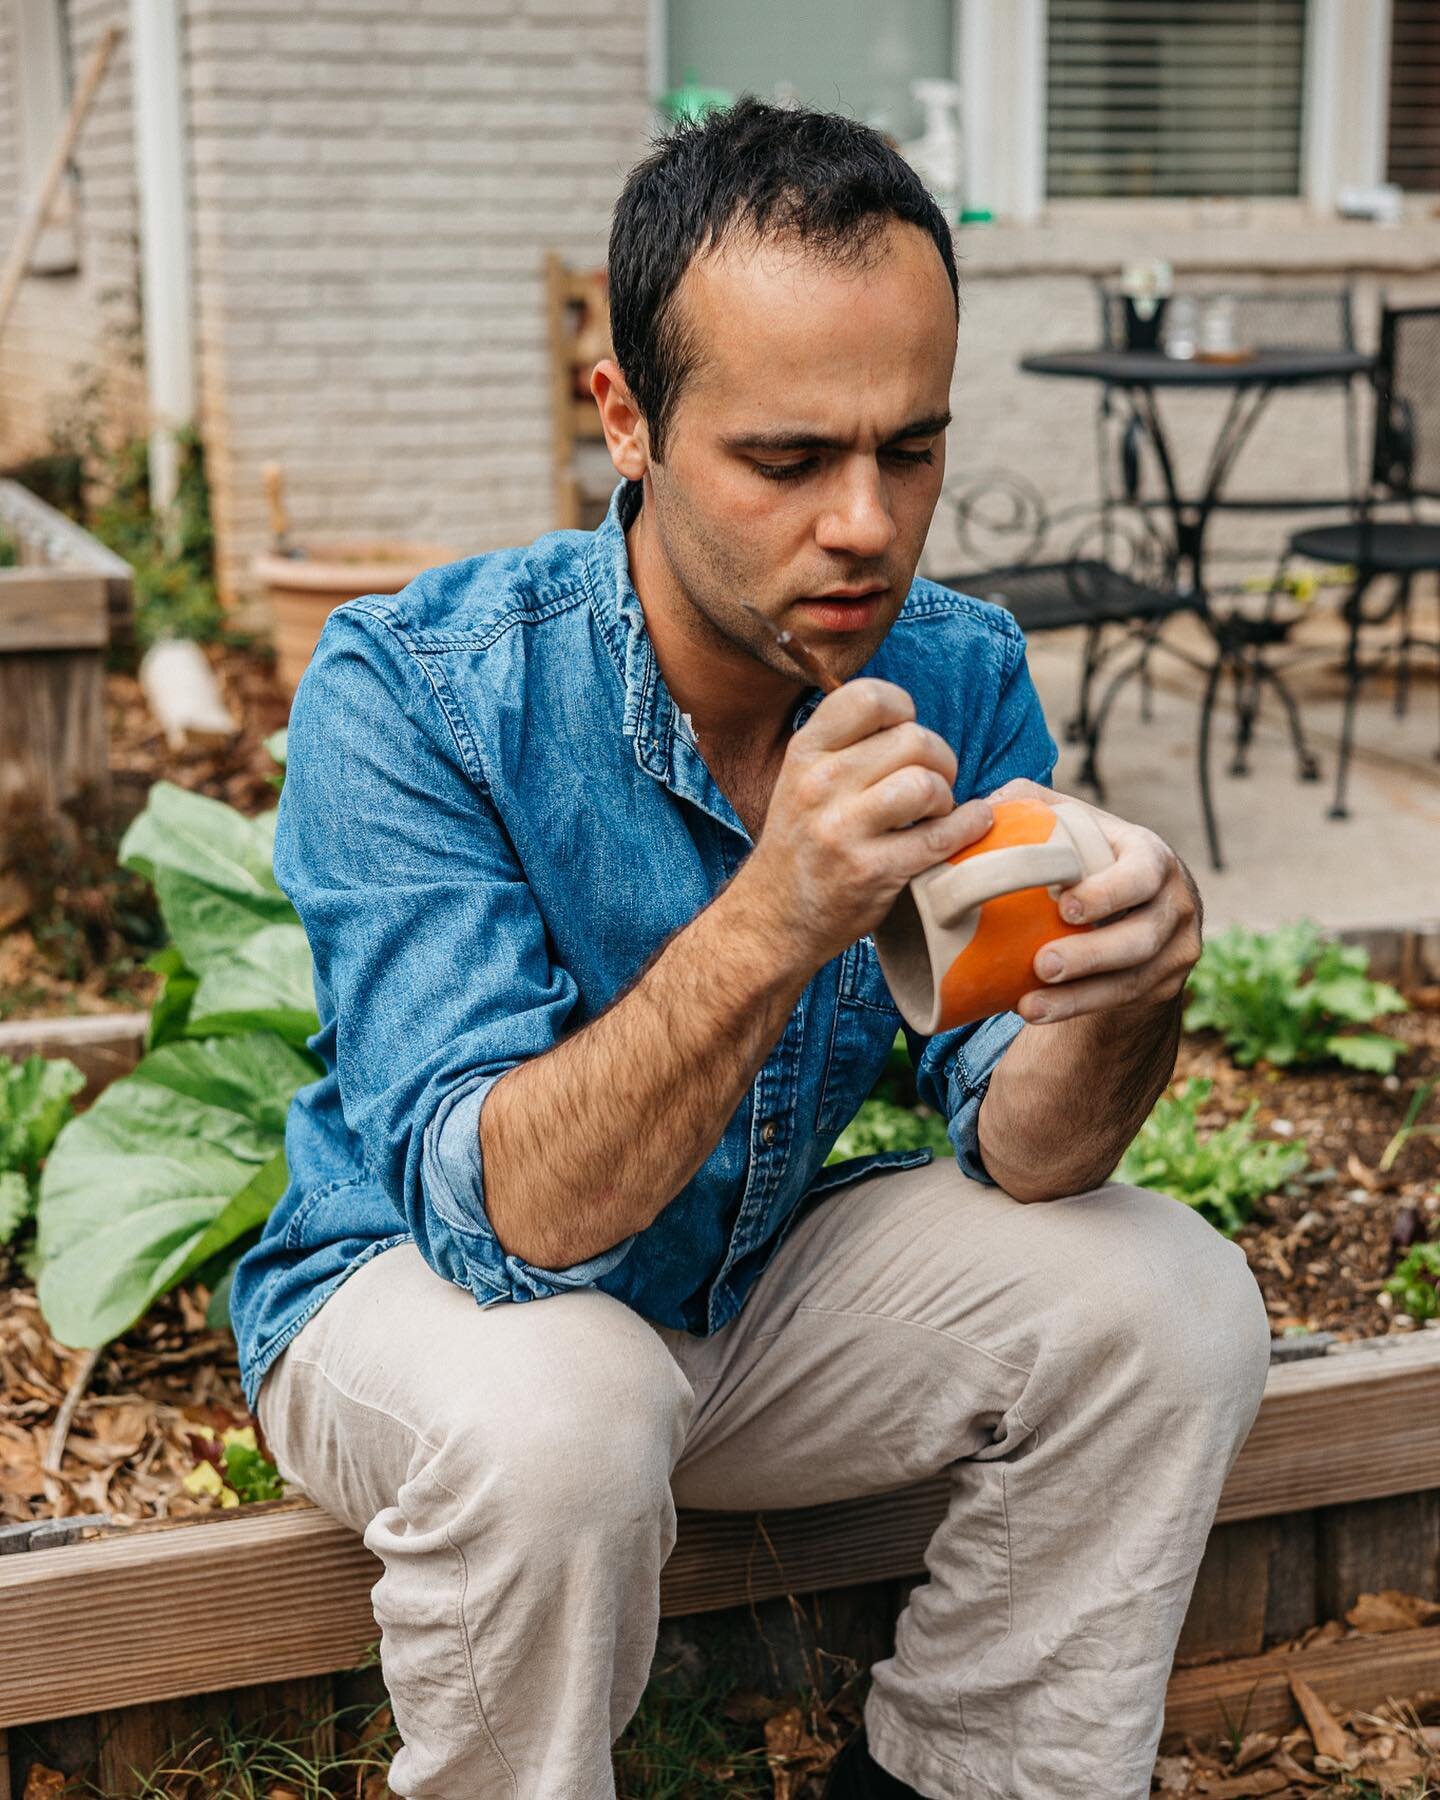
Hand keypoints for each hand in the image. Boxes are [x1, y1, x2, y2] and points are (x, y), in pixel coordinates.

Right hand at [739, 678, 992, 969]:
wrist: (773, 918)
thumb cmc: (802, 843)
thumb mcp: (802, 780)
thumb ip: (845, 746)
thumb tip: (910, 719)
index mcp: (805, 752)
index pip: (869, 697)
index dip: (903, 708)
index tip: (906, 732)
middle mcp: (819, 785)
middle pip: (912, 739)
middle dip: (939, 759)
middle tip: (933, 782)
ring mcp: (843, 830)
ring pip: (926, 784)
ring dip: (946, 797)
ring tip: (935, 812)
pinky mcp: (871, 871)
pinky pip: (940, 836)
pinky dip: (968, 826)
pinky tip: (970, 824)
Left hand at [987, 778, 1201, 1024]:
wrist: (1134, 907)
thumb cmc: (1088, 856)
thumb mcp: (1069, 824)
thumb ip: (1029, 805)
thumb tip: (979, 811)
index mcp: (1151, 857)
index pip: (1142, 875)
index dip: (1109, 893)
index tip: (1065, 906)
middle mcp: (1175, 903)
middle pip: (1141, 938)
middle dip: (1090, 955)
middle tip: (1042, 964)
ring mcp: (1175, 949)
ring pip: (1132, 980)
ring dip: (1079, 997)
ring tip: (1029, 1006)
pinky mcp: (1163, 985)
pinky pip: (1121, 1003)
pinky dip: (1077, 1008)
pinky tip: (1037, 1010)